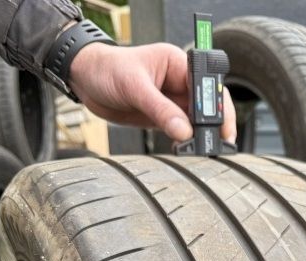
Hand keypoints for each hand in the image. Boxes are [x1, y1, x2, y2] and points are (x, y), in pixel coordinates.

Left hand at [69, 42, 236, 143]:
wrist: (84, 80)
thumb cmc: (106, 69)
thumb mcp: (134, 87)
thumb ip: (160, 110)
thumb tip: (184, 131)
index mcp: (177, 64)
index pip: (207, 85)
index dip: (219, 106)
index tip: (222, 128)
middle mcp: (178, 83)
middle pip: (206, 106)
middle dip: (213, 125)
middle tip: (215, 144)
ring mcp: (171, 101)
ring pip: (195, 122)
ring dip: (199, 136)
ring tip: (200, 150)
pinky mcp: (162, 117)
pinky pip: (180, 131)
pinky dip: (185, 142)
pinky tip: (185, 149)